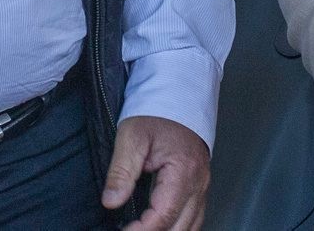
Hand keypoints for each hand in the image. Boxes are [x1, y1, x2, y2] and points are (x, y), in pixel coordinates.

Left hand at [102, 115, 208, 230]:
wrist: (176, 97)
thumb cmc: (156, 113)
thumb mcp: (131, 136)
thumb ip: (121, 171)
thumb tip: (110, 201)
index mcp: (183, 172)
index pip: (164, 215)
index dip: (142, 230)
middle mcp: (198, 184)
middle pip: (181, 228)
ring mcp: (202, 187)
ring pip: (191, 227)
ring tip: (141, 230)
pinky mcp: (200, 187)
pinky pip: (194, 218)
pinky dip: (178, 227)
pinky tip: (161, 227)